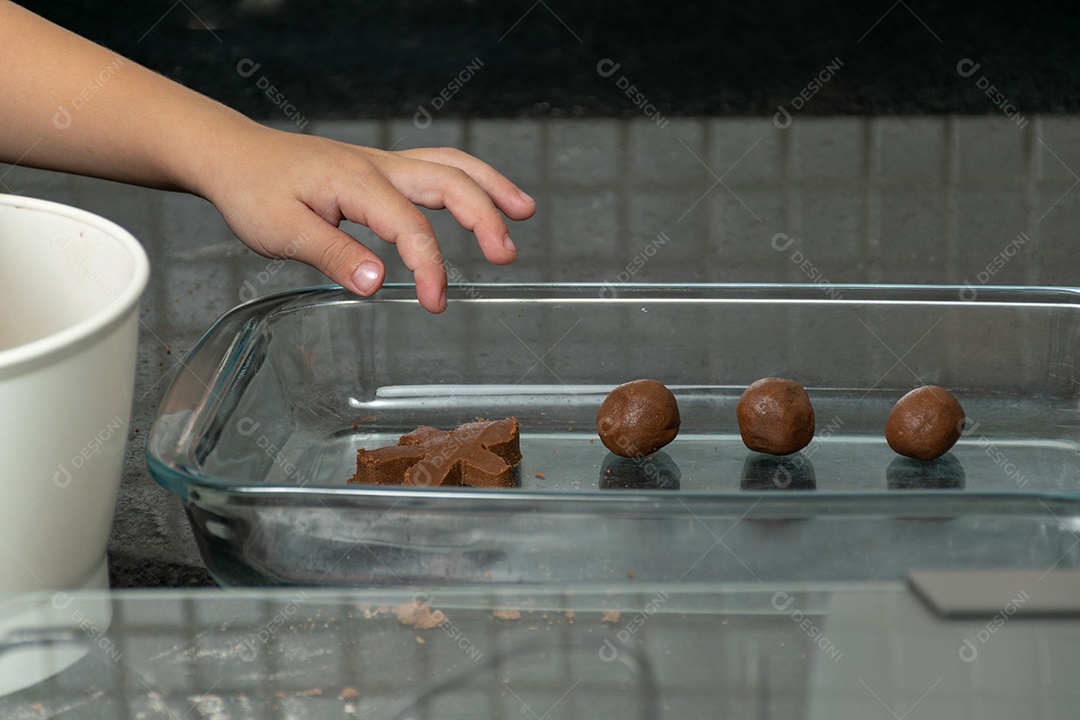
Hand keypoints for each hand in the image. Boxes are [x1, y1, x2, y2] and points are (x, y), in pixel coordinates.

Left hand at [202, 127, 536, 312]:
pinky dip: (469, 181)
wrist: (235, 156)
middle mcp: (378, 166)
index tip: (436, 303)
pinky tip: (483, 199)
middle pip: (449, 181)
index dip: (430, 265)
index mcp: (355, 182)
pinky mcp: (383, 171)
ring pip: (451, 166)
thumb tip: (378, 283)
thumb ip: (333, 255)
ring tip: (524, 211)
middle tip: (506, 254)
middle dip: (484, 216)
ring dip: (491, 187)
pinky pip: (437, 168)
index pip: (409, 225)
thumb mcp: (280, 232)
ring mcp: (384, 164)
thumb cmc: (253, 191)